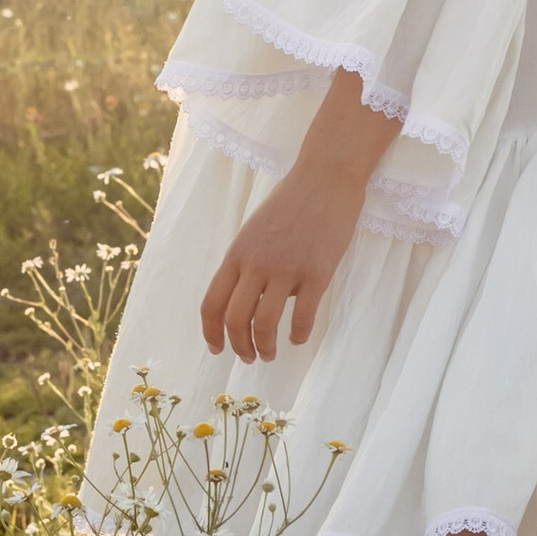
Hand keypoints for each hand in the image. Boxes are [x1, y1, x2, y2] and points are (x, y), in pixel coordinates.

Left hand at [198, 67, 399, 361]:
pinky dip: (298, 336)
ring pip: (264, 324)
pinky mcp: (317, 273)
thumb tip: (239, 300)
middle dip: (238, 347)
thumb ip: (244, 263)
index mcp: (237, 254)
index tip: (216, 349)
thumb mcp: (254, 231)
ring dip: (265, 347)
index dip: (211, 333)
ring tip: (270, 353)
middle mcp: (256, 264)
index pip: (212, 304)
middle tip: (248, 358)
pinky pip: (302, 317)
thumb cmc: (290, 203)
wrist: (325, 178)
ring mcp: (286, 269)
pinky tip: (298, 339)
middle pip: (235, 320)